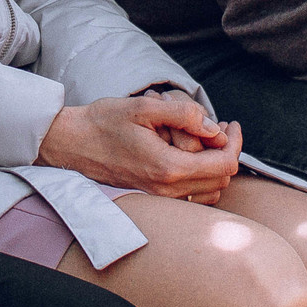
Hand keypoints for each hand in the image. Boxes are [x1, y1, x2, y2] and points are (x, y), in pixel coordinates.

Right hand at [37, 95, 241, 202]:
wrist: (71, 143)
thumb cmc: (103, 122)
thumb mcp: (144, 107)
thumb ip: (183, 115)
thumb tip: (215, 128)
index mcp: (167, 168)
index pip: (222, 165)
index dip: (235, 143)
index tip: (230, 123)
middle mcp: (166, 191)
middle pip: (220, 180)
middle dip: (227, 152)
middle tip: (221, 127)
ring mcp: (159, 198)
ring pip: (209, 192)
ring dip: (215, 165)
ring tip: (206, 138)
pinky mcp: (152, 198)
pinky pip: (192, 196)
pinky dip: (201, 176)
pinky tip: (191, 153)